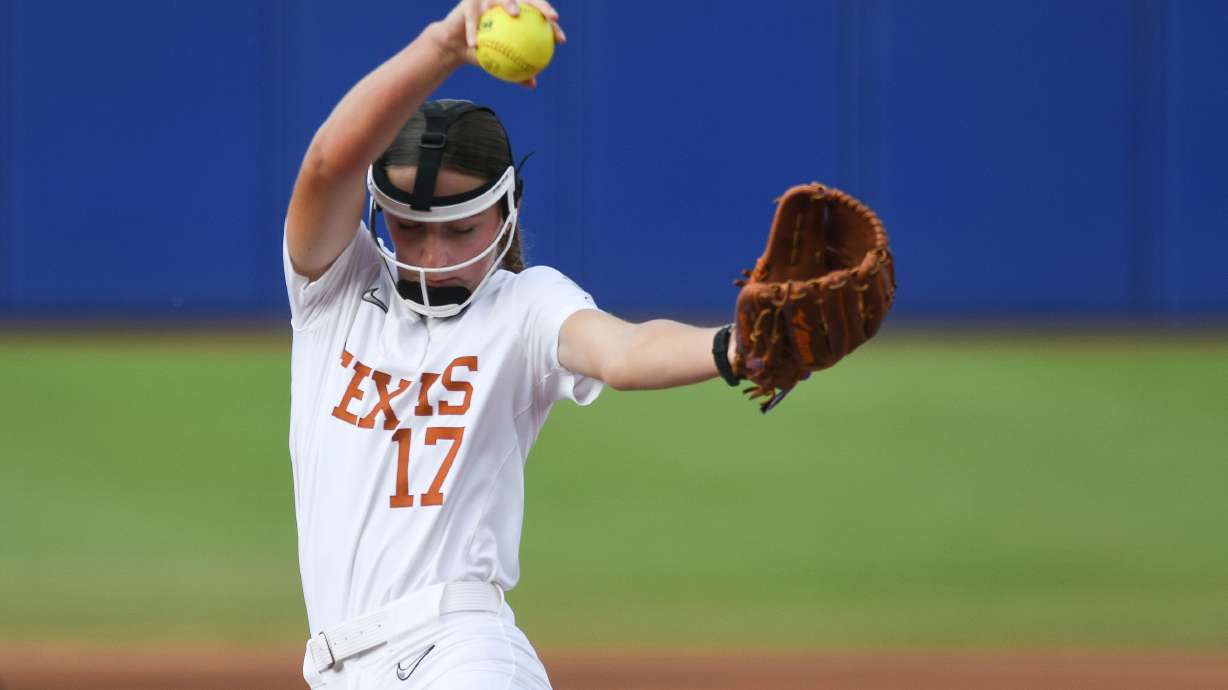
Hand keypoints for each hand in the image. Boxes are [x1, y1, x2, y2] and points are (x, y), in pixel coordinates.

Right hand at [434, 0, 566, 87]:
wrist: (456, 44)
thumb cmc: (482, 51)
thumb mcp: (499, 62)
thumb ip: (516, 68)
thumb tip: (533, 84)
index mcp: (517, 14)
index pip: (539, 17)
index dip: (552, 25)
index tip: (561, 40)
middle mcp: (505, 2)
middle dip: (542, 5)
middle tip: (551, 18)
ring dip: (509, 2)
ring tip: (515, 13)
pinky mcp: (469, 2)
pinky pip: (473, 16)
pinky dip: (473, 29)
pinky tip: (474, 43)